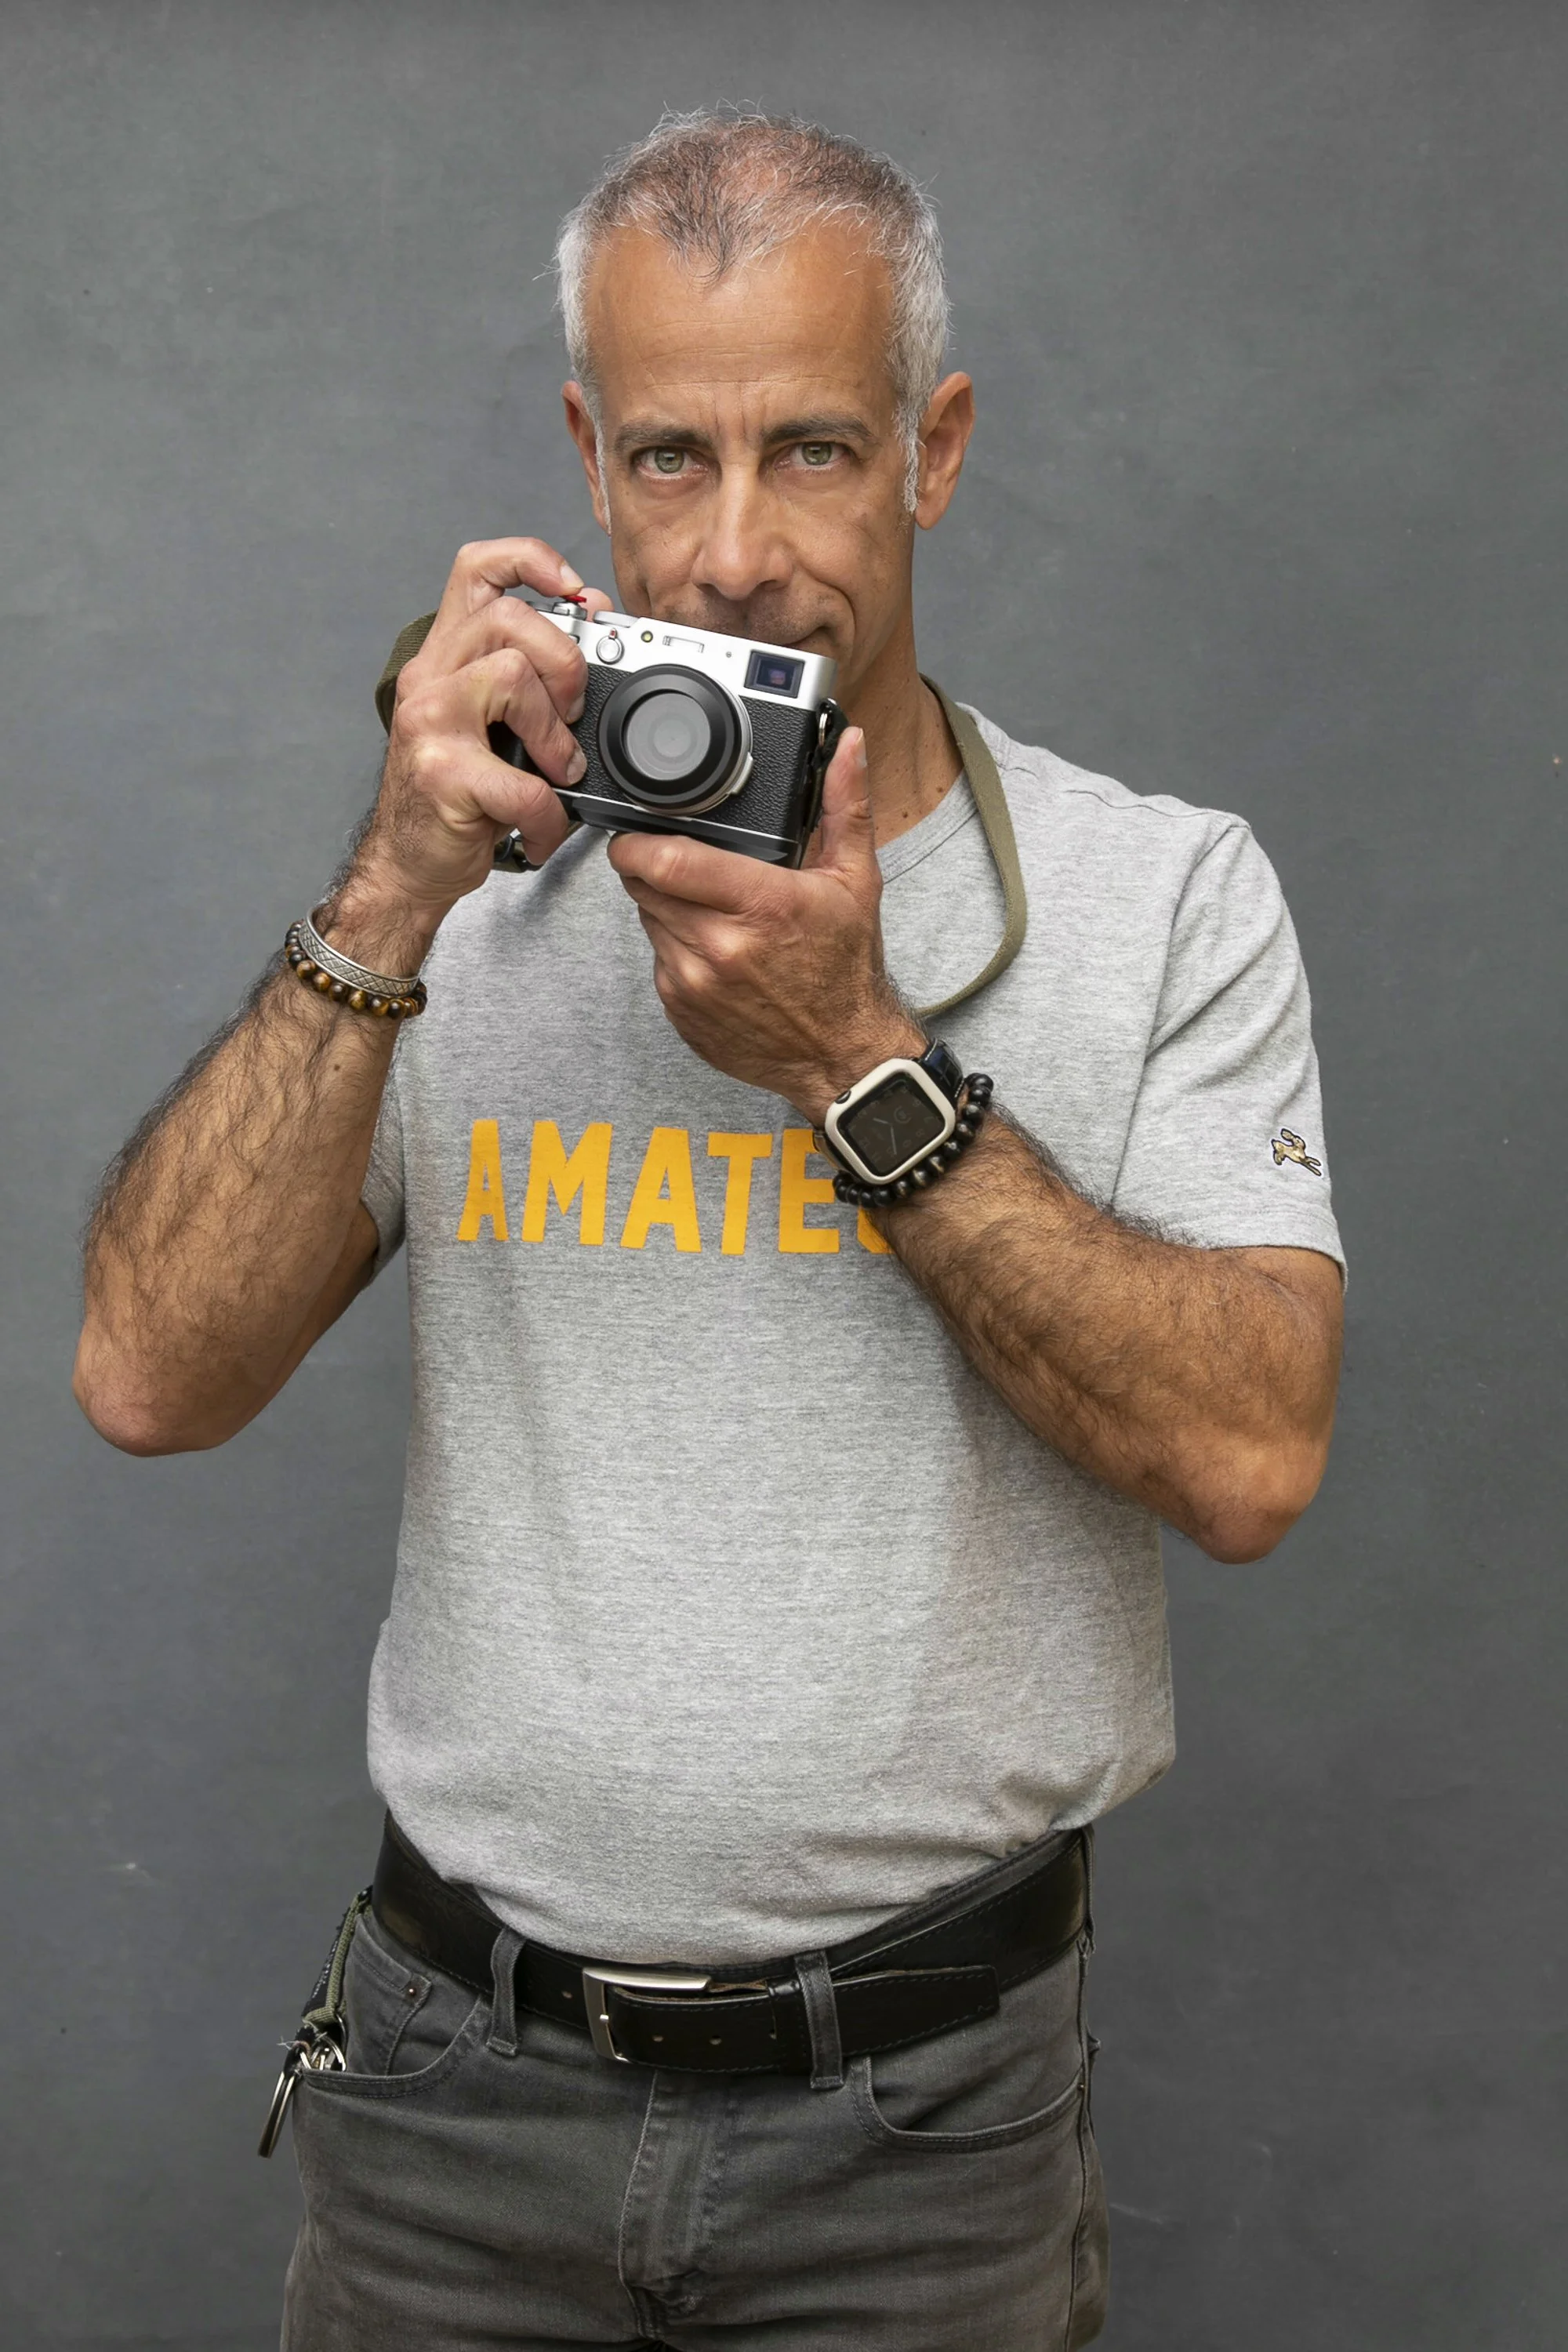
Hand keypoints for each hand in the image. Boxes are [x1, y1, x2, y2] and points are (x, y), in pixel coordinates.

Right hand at [337, 538, 612, 958]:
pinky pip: (522, 780)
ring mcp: (430, 722)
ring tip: (557, 771)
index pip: (478, 568)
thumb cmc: (457, 795)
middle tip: (570, 715)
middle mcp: (430, 677)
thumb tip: (591, 621)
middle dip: (564, 663)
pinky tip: (539, 828)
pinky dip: (546, 814)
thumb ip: (531, 673)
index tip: (572, 589)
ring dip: (555, 732)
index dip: (530, 559)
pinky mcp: (442, 774)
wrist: (409, 864)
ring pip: (512, 676)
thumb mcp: (491, 722)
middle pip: (509, 618)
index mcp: (446, 655)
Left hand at [608, 727, 923, 1120]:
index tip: (638, 830)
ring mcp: (693, 983)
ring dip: (665, 907)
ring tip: (711, 911)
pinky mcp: (680, 1010)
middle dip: (654, 866)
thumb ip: (846, 806)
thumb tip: (849, 747)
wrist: (842, 1057)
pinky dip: (674, 948)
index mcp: (760, 904)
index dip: (637, 839)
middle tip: (685, 865)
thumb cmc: (847, 970)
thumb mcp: (855, 882)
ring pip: (647, 919)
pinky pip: (656, 960)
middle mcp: (719, 945)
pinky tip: (712, 951)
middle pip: (645, 883)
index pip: (664, 858)